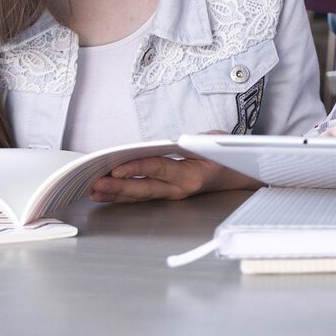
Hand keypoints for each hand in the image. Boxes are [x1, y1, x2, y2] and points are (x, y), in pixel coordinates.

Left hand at [89, 154, 256, 202]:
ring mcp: (174, 194)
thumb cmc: (228, 155)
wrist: (241, 176)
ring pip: (141, 194)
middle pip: (144, 188)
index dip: (136, 168)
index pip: (159, 169)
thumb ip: (190, 142)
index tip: (114, 169)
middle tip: (95, 184)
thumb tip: (170, 144)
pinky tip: (107, 194)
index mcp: (193, 174)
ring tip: (94, 191)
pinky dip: (124, 194)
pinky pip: (144, 195)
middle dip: (117, 186)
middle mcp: (181, 188)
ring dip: (116, 193)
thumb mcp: (213, 140)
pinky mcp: (169, 194)